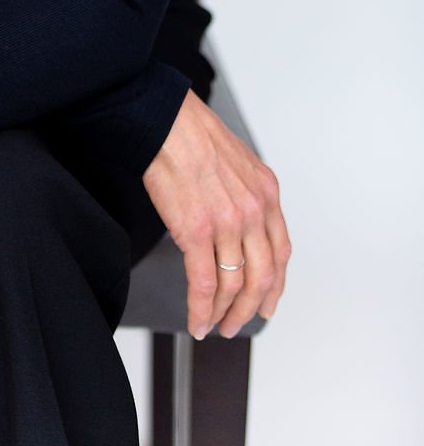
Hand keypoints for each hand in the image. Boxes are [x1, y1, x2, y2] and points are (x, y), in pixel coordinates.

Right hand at [142, 89, 289, 339]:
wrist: (164, 120)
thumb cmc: (191, 133)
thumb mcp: (237, 161)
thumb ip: (245, 194)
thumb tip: (236, 226)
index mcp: (266, 192)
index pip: (281, 252)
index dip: (275, 286)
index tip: (267, 303)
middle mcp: (253, 210)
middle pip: (262, 277)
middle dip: (250, 309)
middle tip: (236, 323)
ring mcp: (227, 223)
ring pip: (234, 286)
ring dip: (224, 314)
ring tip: (213, 325)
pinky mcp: (196, 232)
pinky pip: (204, 284)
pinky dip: (201, 310)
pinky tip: (197, 320)